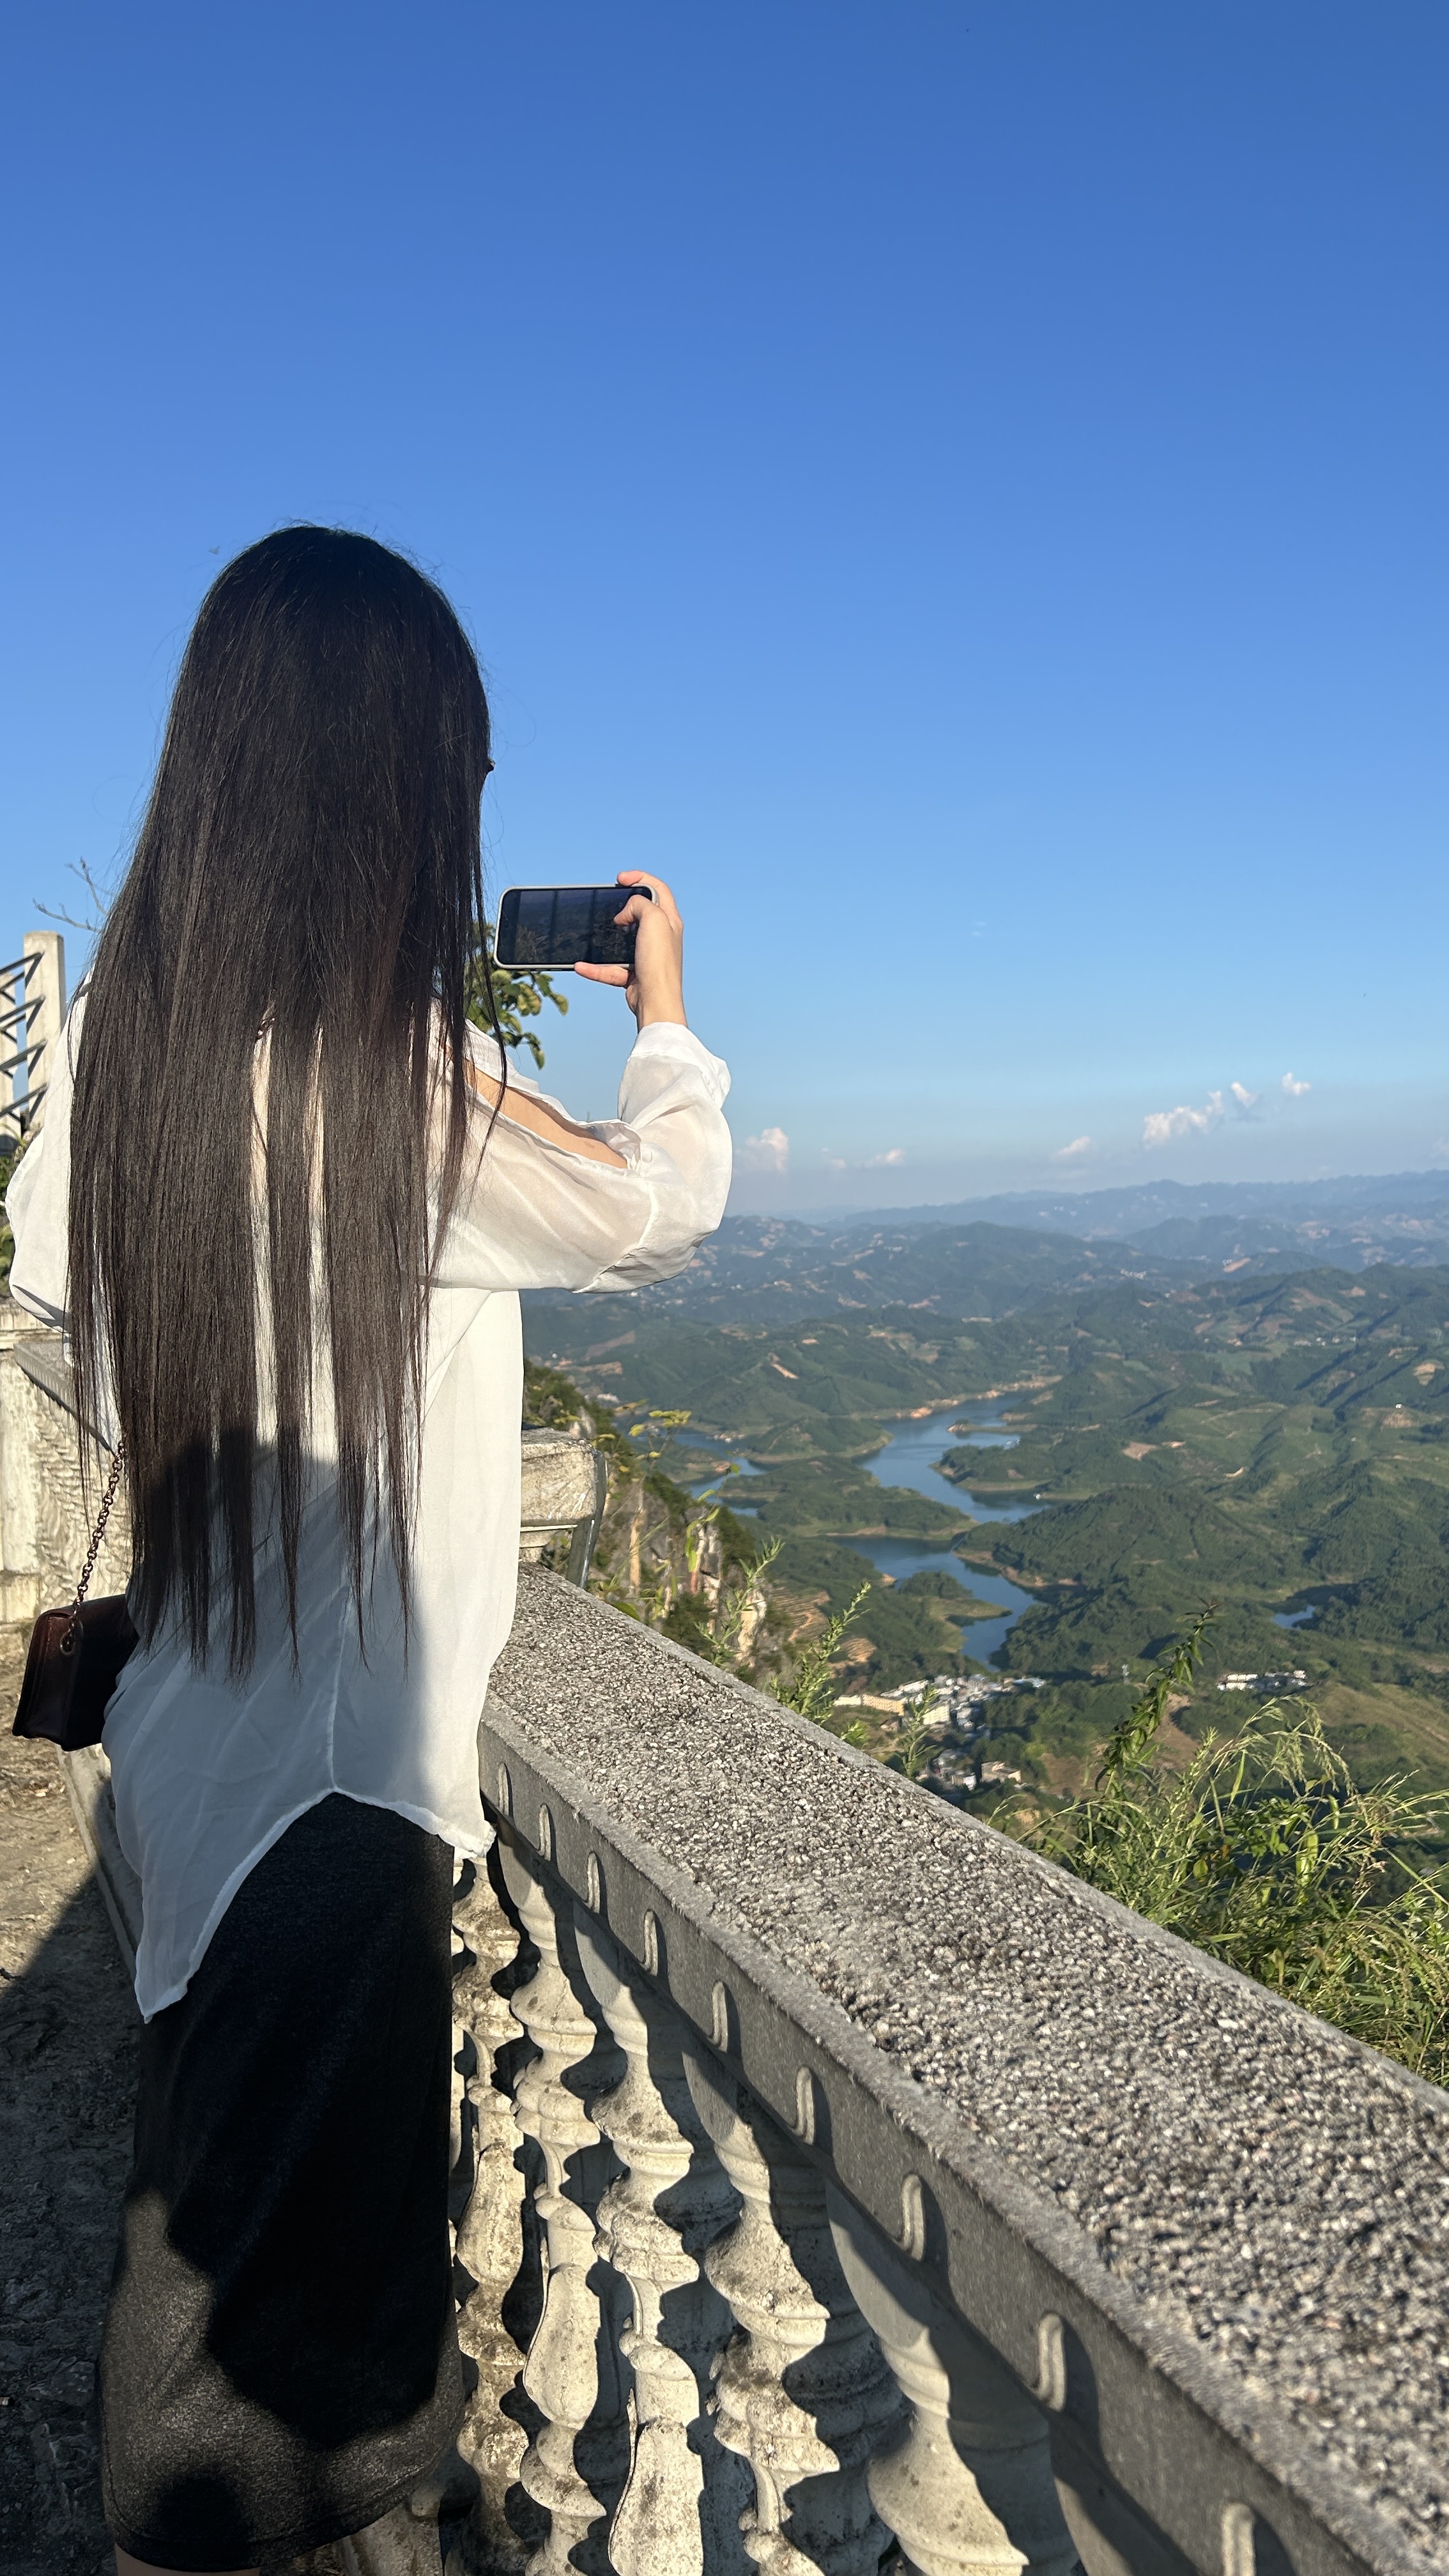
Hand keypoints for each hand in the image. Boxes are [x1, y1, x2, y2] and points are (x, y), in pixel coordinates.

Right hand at [575, 872, 686, 1028]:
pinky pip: (609, 967)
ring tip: (594, 933)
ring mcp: (646, 955)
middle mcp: (660, 937)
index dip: (639, 878)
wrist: (656, 1002)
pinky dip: (595, 967)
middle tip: (608, 902)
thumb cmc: (659, 962)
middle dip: (622, 905)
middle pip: (640, 912)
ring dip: (605, 937)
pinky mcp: (633, 973)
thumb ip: (639, 904)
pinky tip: (581, 965)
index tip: (620, 879)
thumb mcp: (653, 919)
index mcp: (669, 921)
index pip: (658, 889)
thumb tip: (625, 913)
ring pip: (622, 940)